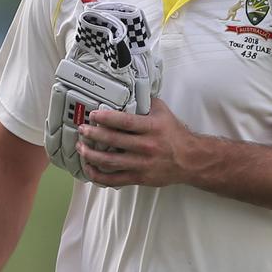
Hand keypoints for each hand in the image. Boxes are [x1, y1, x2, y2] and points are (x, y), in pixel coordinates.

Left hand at [77, 98, 198, 187]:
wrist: (190, 160)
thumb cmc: (175, 135)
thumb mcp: (164, 113)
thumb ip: (146, 103)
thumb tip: (129, 91)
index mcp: (152, 128)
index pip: (125, 122)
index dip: (106, 118)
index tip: (94, 115)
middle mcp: (146, 146)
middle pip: (113, 141)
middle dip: (93, 134)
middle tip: (83, 129)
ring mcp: (141, 164)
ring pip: (109, 162)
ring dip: (91, 155)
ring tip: (81, 147)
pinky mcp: (139, 178)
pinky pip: (114, 179)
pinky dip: (98, 175)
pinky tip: (89, 168)